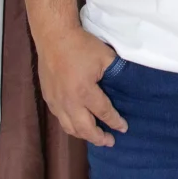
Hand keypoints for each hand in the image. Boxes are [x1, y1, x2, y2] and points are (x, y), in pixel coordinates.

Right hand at [36, 27, 128, 147]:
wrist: (54, 37)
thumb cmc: (81, 45)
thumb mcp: (105, 57)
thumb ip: (117, 73)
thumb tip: (128, 84)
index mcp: (85, 92)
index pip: (104, 113)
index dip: (115, 122)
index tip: (124, 128)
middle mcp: (69, 101)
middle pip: (85, 129)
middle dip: (99, 138)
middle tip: (110, 142)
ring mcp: (56, 101)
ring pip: (69, 127)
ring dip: (84, 135)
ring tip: (95, 137)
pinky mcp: (49, 98)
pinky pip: (60, 119)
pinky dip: (71, 126)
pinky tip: (78, 124)